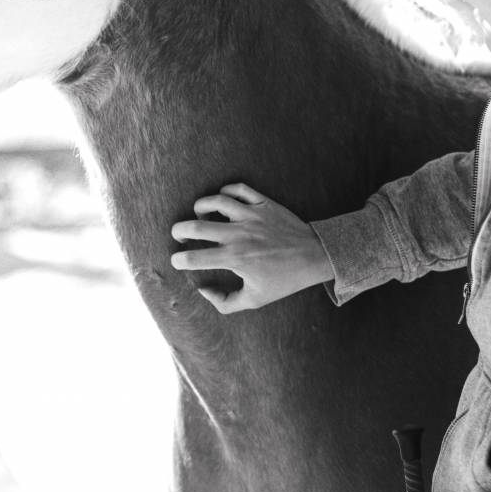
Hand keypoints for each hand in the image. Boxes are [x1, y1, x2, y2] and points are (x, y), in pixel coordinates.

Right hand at [169, 182, 333, 313]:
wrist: (314, 256)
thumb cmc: (284, 280)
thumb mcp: (254, 300)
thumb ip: (224, 302)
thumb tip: (203, 290)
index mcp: (235, 259)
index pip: (195, 258)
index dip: (179, 260)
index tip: (176, 260)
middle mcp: (240, 235)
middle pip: (198, 225)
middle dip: (180, 229)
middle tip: (178, 233)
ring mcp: (252, 216)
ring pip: (216, 201)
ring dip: (201, 206)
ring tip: (198, 213)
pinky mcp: (264, 204)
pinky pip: (239, 189)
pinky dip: (226, 190)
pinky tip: (222, 198)